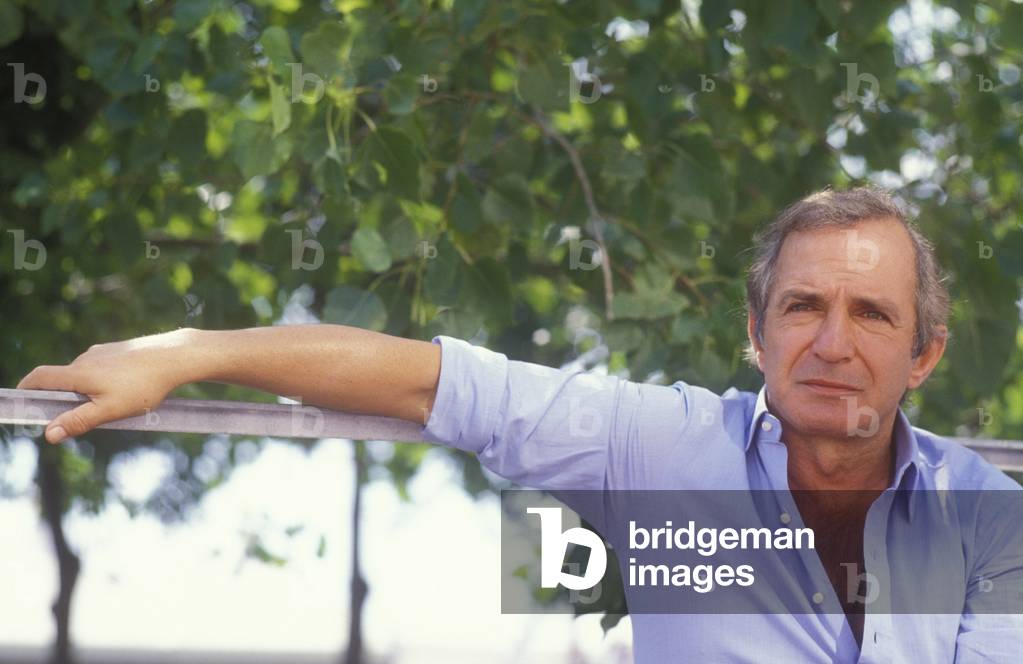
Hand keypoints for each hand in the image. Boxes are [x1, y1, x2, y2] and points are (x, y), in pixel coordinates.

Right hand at [16, 328, 199, 443]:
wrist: (175, 356)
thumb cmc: (144, 386)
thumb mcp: (111, 410)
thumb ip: (79, 421)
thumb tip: (49, 434)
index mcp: (78, 373)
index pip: (39, 378)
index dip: (26, 389)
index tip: (21, 402)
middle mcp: (86, 358)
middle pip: (63, 379)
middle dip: (64, 398)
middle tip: (81, 417)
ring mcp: (103, 352)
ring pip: (86, 375)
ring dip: (88, 391)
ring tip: (115, 405)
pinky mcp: (119, 350)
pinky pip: (103, 368)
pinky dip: (105, 381)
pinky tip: (128, 390)